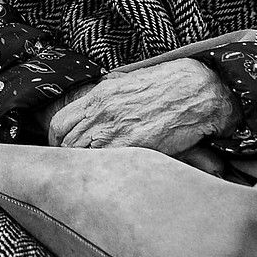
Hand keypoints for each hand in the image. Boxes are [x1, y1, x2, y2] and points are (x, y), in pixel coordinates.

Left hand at [44, 59, 238, 154]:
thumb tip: (92, 108)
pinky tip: (115, 174)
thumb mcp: (129, 82)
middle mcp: (103, 113)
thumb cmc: (168, 84)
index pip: (59, 124)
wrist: (199, 89)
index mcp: (99, 95)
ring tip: (96, 173)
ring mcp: (118, 131)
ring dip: (87, 168)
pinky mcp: (137, 147)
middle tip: (78, 167)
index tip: (64, 150)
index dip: (57, 141)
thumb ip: (106, 96)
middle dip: (69, 158)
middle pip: (67, 145)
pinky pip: (109, 166)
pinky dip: (107, 172)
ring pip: (84, 159)